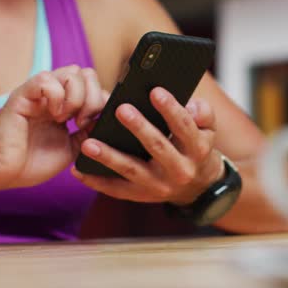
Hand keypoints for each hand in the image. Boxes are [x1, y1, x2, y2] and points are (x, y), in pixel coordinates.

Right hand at [0, 66, 106, 194]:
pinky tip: (53, 115)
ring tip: (66, 119)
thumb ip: (90, 131)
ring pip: (72, 72)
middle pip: (87, 73)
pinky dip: (57, 96)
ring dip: (77, 98)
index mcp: (66, 104)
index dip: (102, 102)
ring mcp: (39, 92)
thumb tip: (109, 119)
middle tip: (80, 122)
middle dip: (93, 98)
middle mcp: (54, 94)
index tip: (93, 125)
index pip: (94, 86)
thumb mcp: (73, 147)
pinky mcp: (23, 95)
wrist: (2, 172)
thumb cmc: (32, 161)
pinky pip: (47, 79)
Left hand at [71, 87, 223, 205]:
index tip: (155, 91)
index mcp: (197, 150)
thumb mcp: (208, 130)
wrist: (198, 187)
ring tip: (88, 143)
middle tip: (121, 110)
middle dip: (139, 128)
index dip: (171, 109)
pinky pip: (117, 190)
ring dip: (109, 157)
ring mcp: (159, 186)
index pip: (184, 127)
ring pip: (131, 170)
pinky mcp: (142, 196)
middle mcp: (179, 171)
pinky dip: (96, 181)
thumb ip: (203, 114)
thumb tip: (192, 106)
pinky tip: (78, 169)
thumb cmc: (196, 148)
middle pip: (157, 148)